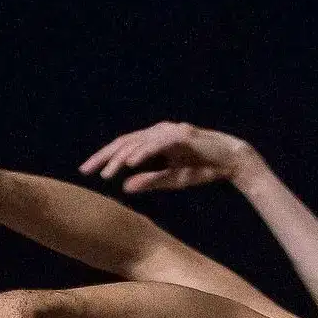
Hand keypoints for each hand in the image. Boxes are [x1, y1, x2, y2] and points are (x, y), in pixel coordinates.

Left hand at [77, 121, 261, 194]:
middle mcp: (159, 132)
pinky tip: (130, 163)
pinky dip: (143, 152)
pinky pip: (158, 144)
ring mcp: (171, 131)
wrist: (232, 162)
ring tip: (106, 173)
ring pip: (138, 142)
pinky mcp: (183, 135)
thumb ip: (149, 181)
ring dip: (121, 158)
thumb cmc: (203, 169)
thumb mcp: (172, 180)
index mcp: (155, 141)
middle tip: (85, 171)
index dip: (105, 159)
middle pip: (125, 142)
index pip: (124, 148)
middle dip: (104, 156)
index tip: (87, 172)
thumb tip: (124, 186)